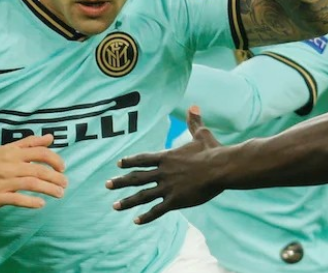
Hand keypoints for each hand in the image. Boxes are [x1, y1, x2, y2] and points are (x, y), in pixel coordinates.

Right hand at [0, 134, 66, 208]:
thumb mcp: (8, 149)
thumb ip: (30, 143)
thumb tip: (50, 138)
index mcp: (13, 153)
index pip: (39, 152)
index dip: (55, 159)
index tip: (63, 168)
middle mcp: (9, 166)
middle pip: (38, 170)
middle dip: (55, 177)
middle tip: (65, 183)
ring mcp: (3, 181)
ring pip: (30, 184)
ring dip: (48, 189)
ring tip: (59, 194)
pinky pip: (17, 199)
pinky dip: (31, 201)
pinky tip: (41, 203)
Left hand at [106, 107, 224, 223]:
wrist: (220, 168)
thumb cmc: (212, 150)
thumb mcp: (201, 133)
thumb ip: (193, 122)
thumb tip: (194, 106)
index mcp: (166, 157)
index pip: (143, 159)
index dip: (130, 161)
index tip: (118, 164)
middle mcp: (163, 172)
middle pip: (137, 177)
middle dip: (120, 181)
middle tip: (107, 185)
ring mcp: (168, 187)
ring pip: (143, 195)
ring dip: (127, 201)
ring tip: (114, 206)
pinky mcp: (176, 200)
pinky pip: (158, 210)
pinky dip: (146, 216)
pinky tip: (135, 221)